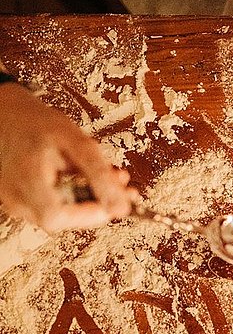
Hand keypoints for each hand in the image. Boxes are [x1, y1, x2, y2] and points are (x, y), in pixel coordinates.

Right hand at [0, 83, 134, 231]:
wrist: (8, 113)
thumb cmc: (36, 123)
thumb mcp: (76, 142)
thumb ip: (99, 175)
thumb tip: (121, 207)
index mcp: (26, 182)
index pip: (56, 217)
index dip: (89, 215)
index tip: (114, 202)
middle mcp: (17, 198)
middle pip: (62, 220)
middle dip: (96, 206)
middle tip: (120, 187)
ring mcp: (17, 202)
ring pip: (60, 214)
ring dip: (89, 201)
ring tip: (109, 178)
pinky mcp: (22, 200)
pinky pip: (53, 206)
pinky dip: (76, 197)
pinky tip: (88, 180)